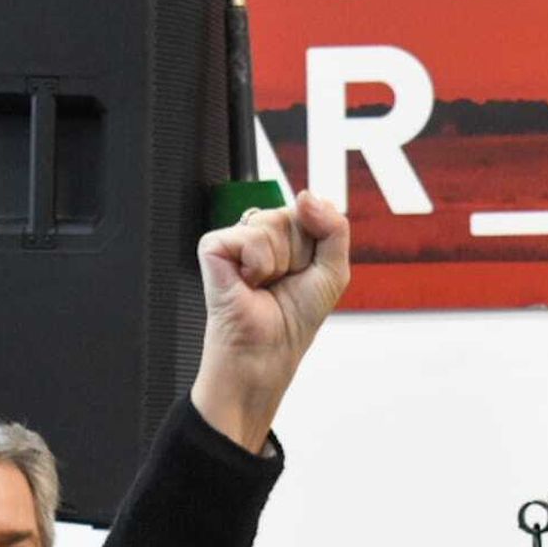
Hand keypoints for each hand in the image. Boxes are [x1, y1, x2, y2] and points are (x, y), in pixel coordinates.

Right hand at [190, 190, 350, 451]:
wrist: (268, 352)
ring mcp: (236, 237)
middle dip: (300, 254)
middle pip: (294, 214)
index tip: (306, 273)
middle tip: (284, 282)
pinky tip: (247, 283)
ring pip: (273, 223)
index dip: (317, 244)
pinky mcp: (213, 247)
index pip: (312, 210)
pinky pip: (249, 235)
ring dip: (280, 262)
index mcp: (287, 235)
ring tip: (266, 285)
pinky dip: (258, 265)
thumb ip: (334, 227)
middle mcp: (260, 232)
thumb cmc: (294, 319)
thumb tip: (306, 194)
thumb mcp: (333, 271)